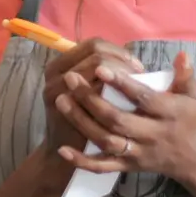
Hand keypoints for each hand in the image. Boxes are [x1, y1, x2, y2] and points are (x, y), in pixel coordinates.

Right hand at [41, 38, 142, 159]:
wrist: (64, 152)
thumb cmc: (81, 118)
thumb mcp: (82, 89)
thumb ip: (98, 72)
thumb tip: (132, 61)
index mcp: (58, 64)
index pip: (93, 44)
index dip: (118, 52)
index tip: (135, 66)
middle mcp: (56, 74)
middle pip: (97, 55)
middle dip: (123, 63)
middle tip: (139, 76)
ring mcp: (60, 91)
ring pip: (99, 71)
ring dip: (122, 77)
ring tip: (137, 87)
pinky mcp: (69, 109)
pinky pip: (98, 93)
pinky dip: (116, 94)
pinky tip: (130, 103)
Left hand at [53, 51, 195, 182]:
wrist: (193, 159)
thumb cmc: (189, 120)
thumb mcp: (192, 96)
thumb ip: (185, 75)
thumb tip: (182, 54)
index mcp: (170, 114)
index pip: (143, 98)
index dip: (122, 84)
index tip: (100, 68)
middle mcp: (153, 135)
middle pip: (118, 120)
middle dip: (91, 100)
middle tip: (70, 79)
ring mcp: (139, 153)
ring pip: (106, 141)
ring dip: (82, 123)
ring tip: (61, 100)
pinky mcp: (128, 167)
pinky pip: (103, 167)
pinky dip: (83, 161)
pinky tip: (63, 150)